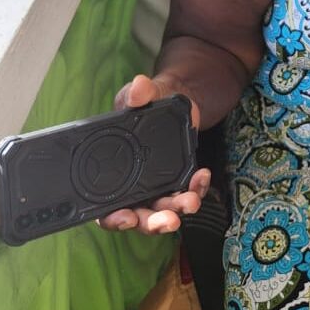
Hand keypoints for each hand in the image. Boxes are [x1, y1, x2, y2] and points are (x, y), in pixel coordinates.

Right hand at [96, 74, 209, 234]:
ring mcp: (159, 187)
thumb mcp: (138, 96)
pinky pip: (189, 191)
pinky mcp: (180, 179)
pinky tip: (202, 176)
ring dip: (178, 210)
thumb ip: (135, 94)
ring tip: (190, 203)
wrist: (174, 98)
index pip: (107, 209)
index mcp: (113, 177)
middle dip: (153, 222)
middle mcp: (134, 189)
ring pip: (166, 210)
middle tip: (167, 221)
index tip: (126, 218)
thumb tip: (138, 87)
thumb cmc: (145, 102)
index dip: (114, 219)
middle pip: (141, 217)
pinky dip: (197, 188)